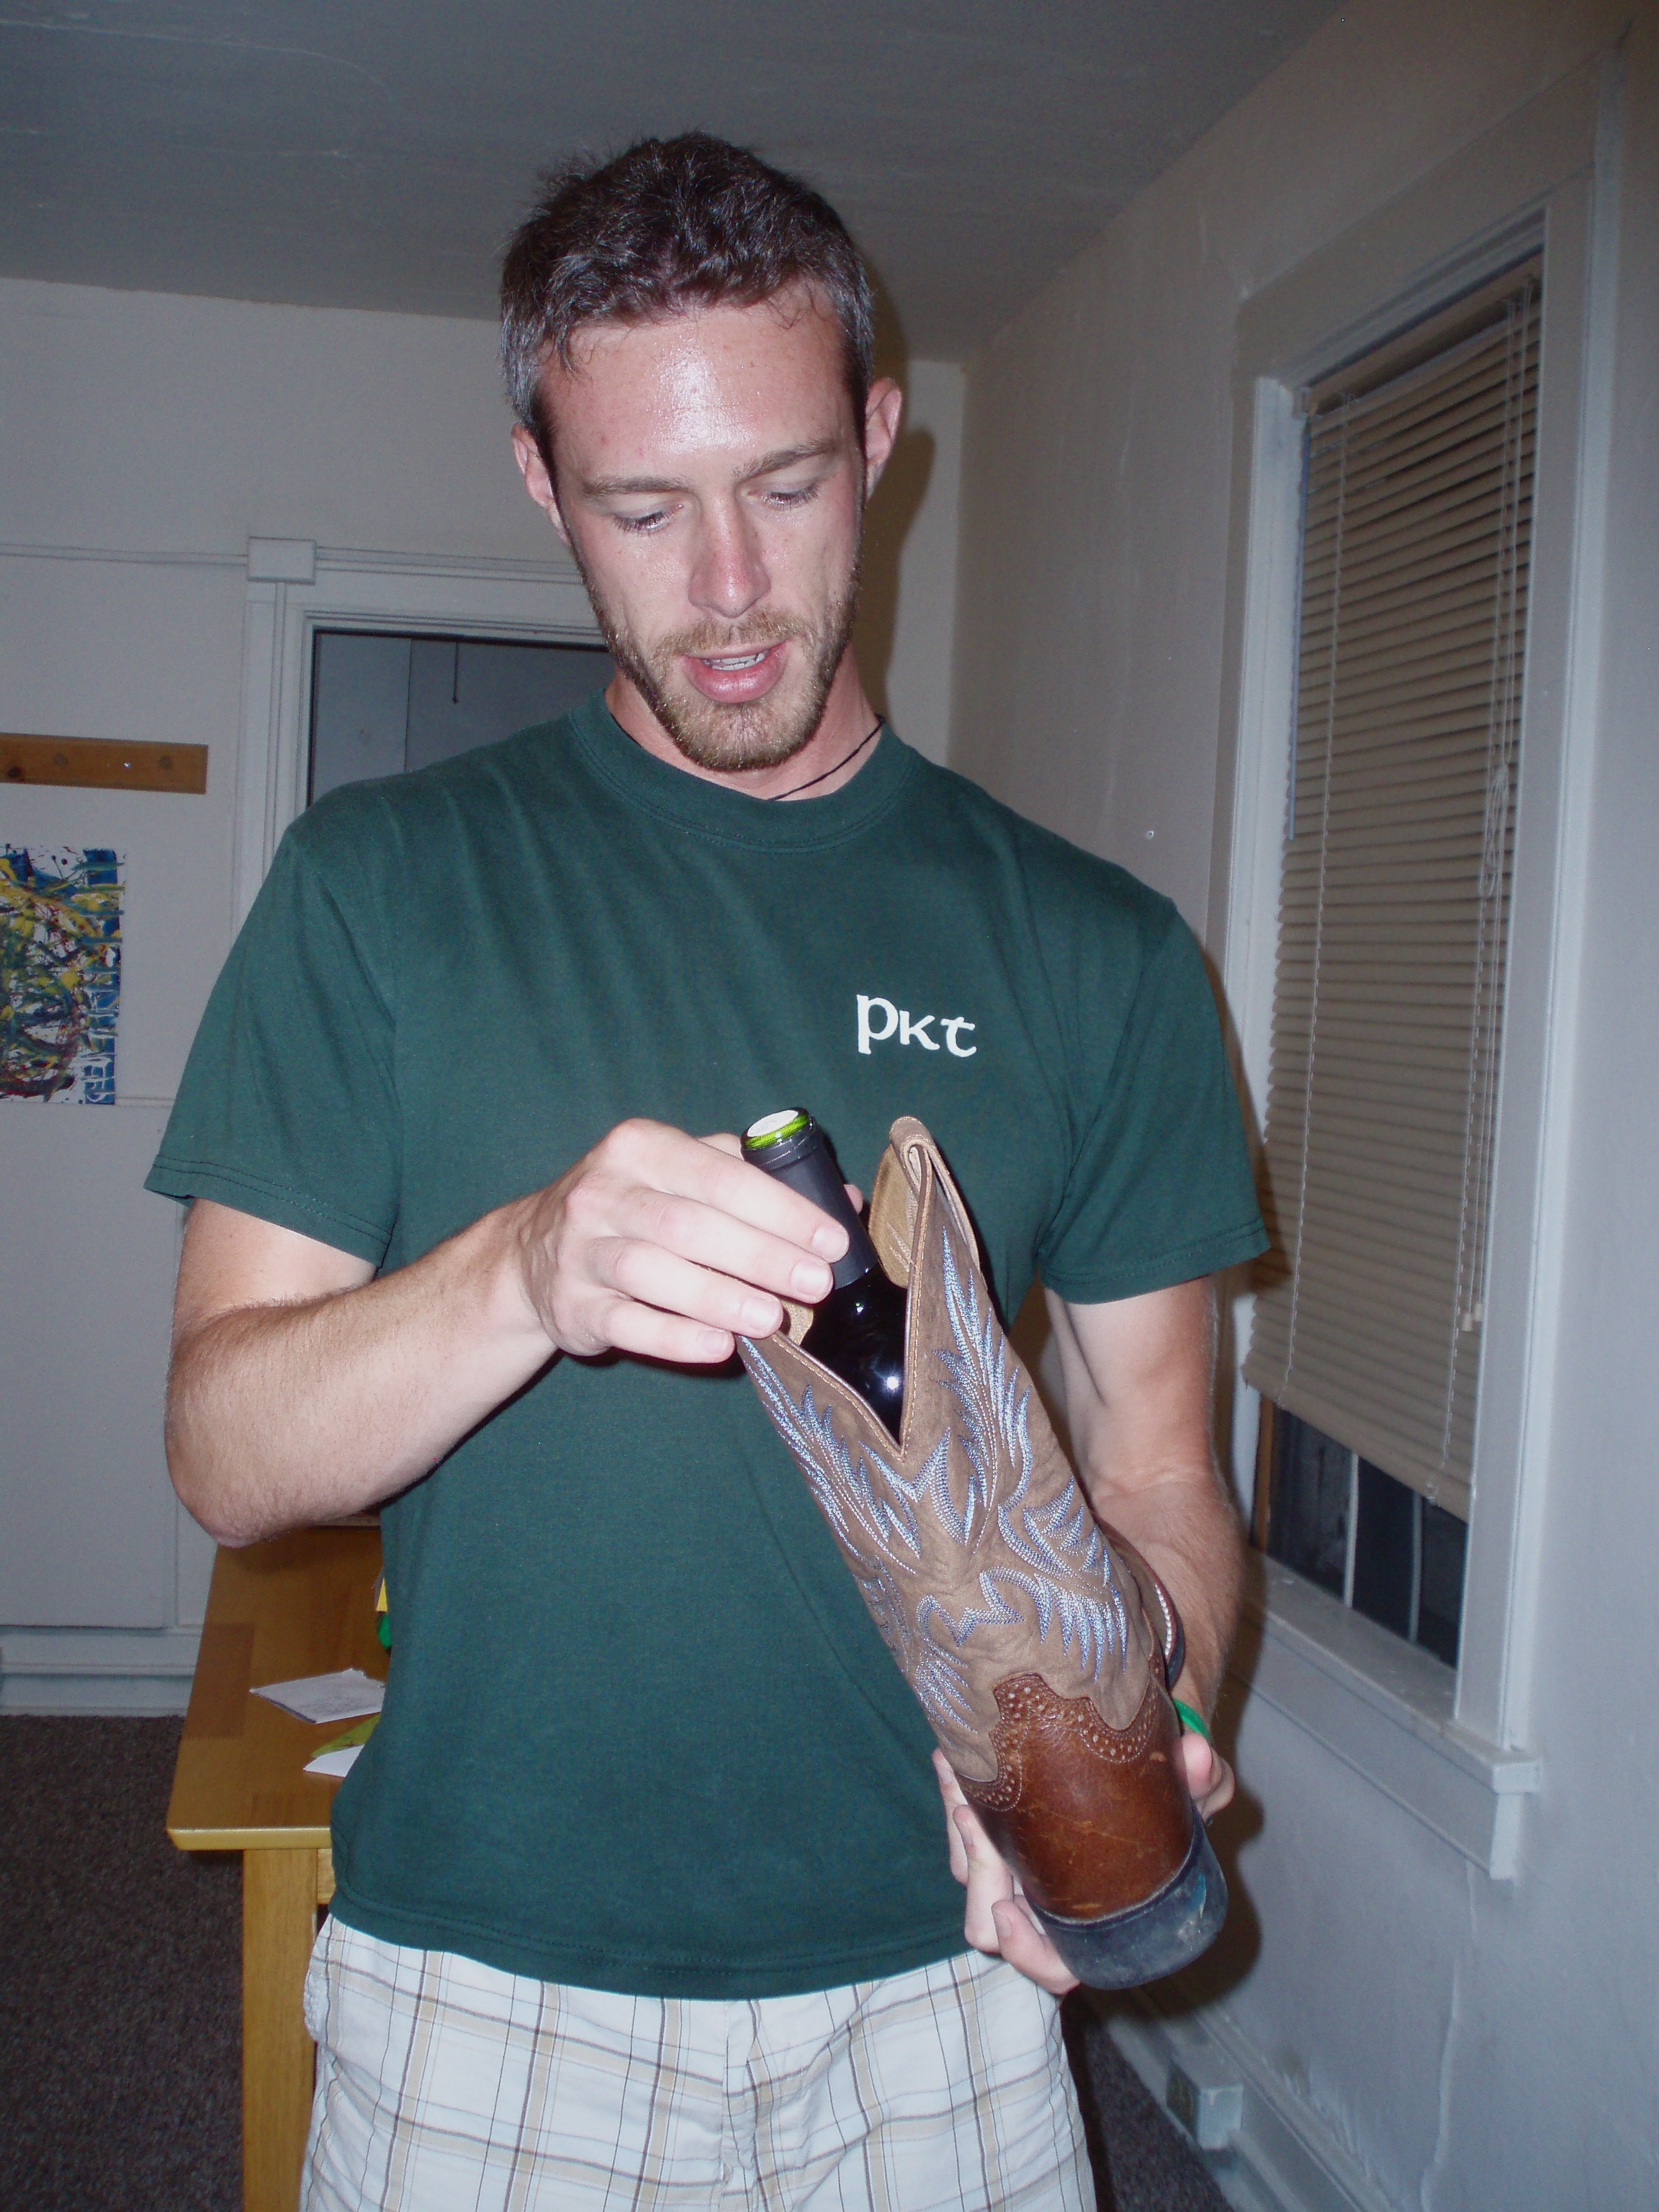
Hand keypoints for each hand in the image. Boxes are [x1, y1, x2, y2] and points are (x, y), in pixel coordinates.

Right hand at [506, 1119, 848, 1365]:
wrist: (530, 1253)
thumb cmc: (631, 1205)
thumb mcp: (678, 1170)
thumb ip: (752, 1175)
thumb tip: (842, 1197)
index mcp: (640, 1147)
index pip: (720, 1175)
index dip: (780, 1209)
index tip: (830, 1240)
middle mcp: (604, 1193)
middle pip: (689, 1224)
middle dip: (760, 1255)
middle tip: (815, 1283)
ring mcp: (582, 1251)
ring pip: (654, 1272)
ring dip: (719, 1296)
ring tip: (772, 1318)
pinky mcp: (572, 1306)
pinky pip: (627, 1323)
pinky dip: (675, 1337)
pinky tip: (719, 1347)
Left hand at [932, 1707, 1233, 1996]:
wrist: (1137, 1759)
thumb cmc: (1170, 1797)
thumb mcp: (1194, 1791)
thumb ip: (1201, 1782)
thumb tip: (1199, 1756)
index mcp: (1092, 1920)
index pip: (1055, 1968)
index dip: (1027, 1953)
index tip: (1007, 1912)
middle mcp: (1046, 1901)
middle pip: (987, 1921)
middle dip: (977, 1869)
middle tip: (973, 1813)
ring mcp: (1014, 1869)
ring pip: (964, 1870)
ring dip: (958, 1826)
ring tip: (961, 1769)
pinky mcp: (991, 1831)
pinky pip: (958, 1829)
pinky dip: (954, 1793)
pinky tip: (955, 1755)